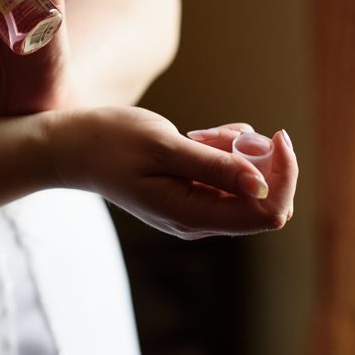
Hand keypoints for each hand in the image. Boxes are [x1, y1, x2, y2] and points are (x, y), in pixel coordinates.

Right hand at [48, 109, 297, 238]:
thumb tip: (264, 186)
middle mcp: (199, 221)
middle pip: (264, 199)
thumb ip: (215, 166)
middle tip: (220, 133)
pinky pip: (226, 177)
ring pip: (247, 185)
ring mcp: (195, 210)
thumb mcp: (163, 146)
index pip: (269, 213)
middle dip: (258, 160)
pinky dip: (223, 151)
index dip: (284, 174)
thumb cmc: (109, 143)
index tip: (275, 136)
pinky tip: (197, 136)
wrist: (70, 148)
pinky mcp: (189, 195)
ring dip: (236, 152)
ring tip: (198, 134)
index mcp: (193, 216)